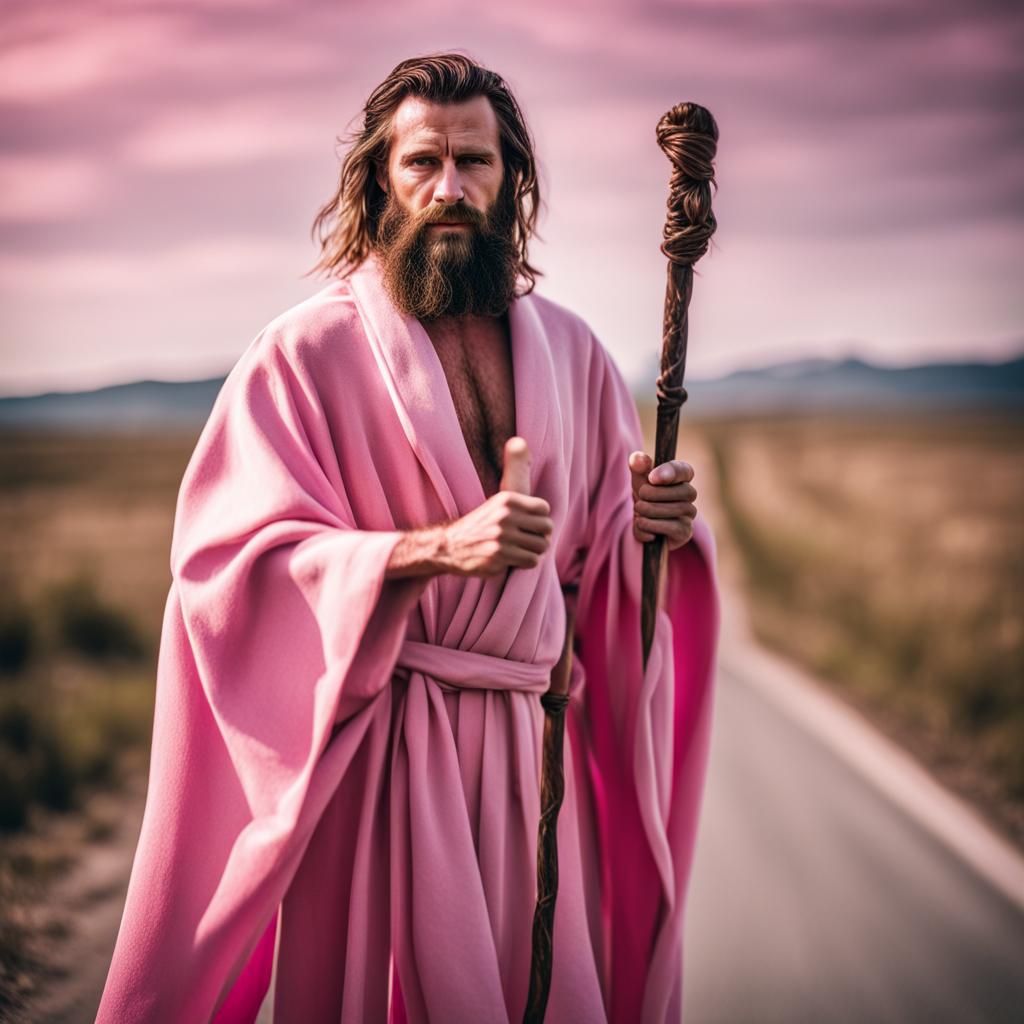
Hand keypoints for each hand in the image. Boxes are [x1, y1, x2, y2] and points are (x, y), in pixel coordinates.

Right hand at [438, 437, 552, 576]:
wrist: (449, 545)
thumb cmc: (482, 522)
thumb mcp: (500, 497)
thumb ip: (514, 468)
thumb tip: (520, 441)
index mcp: (508, 499)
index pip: (545, 510)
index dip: (538, 519)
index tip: (525, 523)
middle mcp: (505, 516)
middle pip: (546, 530)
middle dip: (538, 537)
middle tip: (523, 539)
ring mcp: (501, 538)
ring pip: (541, 547)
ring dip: (531, 551)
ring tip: (516, 548)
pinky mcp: (498, 557)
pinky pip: (530, 562)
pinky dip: (522, 563)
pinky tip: (509, 558)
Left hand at [628, 451, 696, 549]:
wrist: (643, 526)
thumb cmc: (644, 497)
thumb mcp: (638, 479)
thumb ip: (638, 466)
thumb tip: (639, 459)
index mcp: (681, 477)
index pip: (684, 470)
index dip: (669, 472)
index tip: (651, 478)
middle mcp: (689, 494)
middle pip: (681, 491)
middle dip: (653, 495)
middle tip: (640, 498)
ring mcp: (689, 513)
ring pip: (674, 510)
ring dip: (648, 511)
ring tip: (639, 512)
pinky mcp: (685, 532)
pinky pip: (671, 528)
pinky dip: (651, 526)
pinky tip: (642, 525)